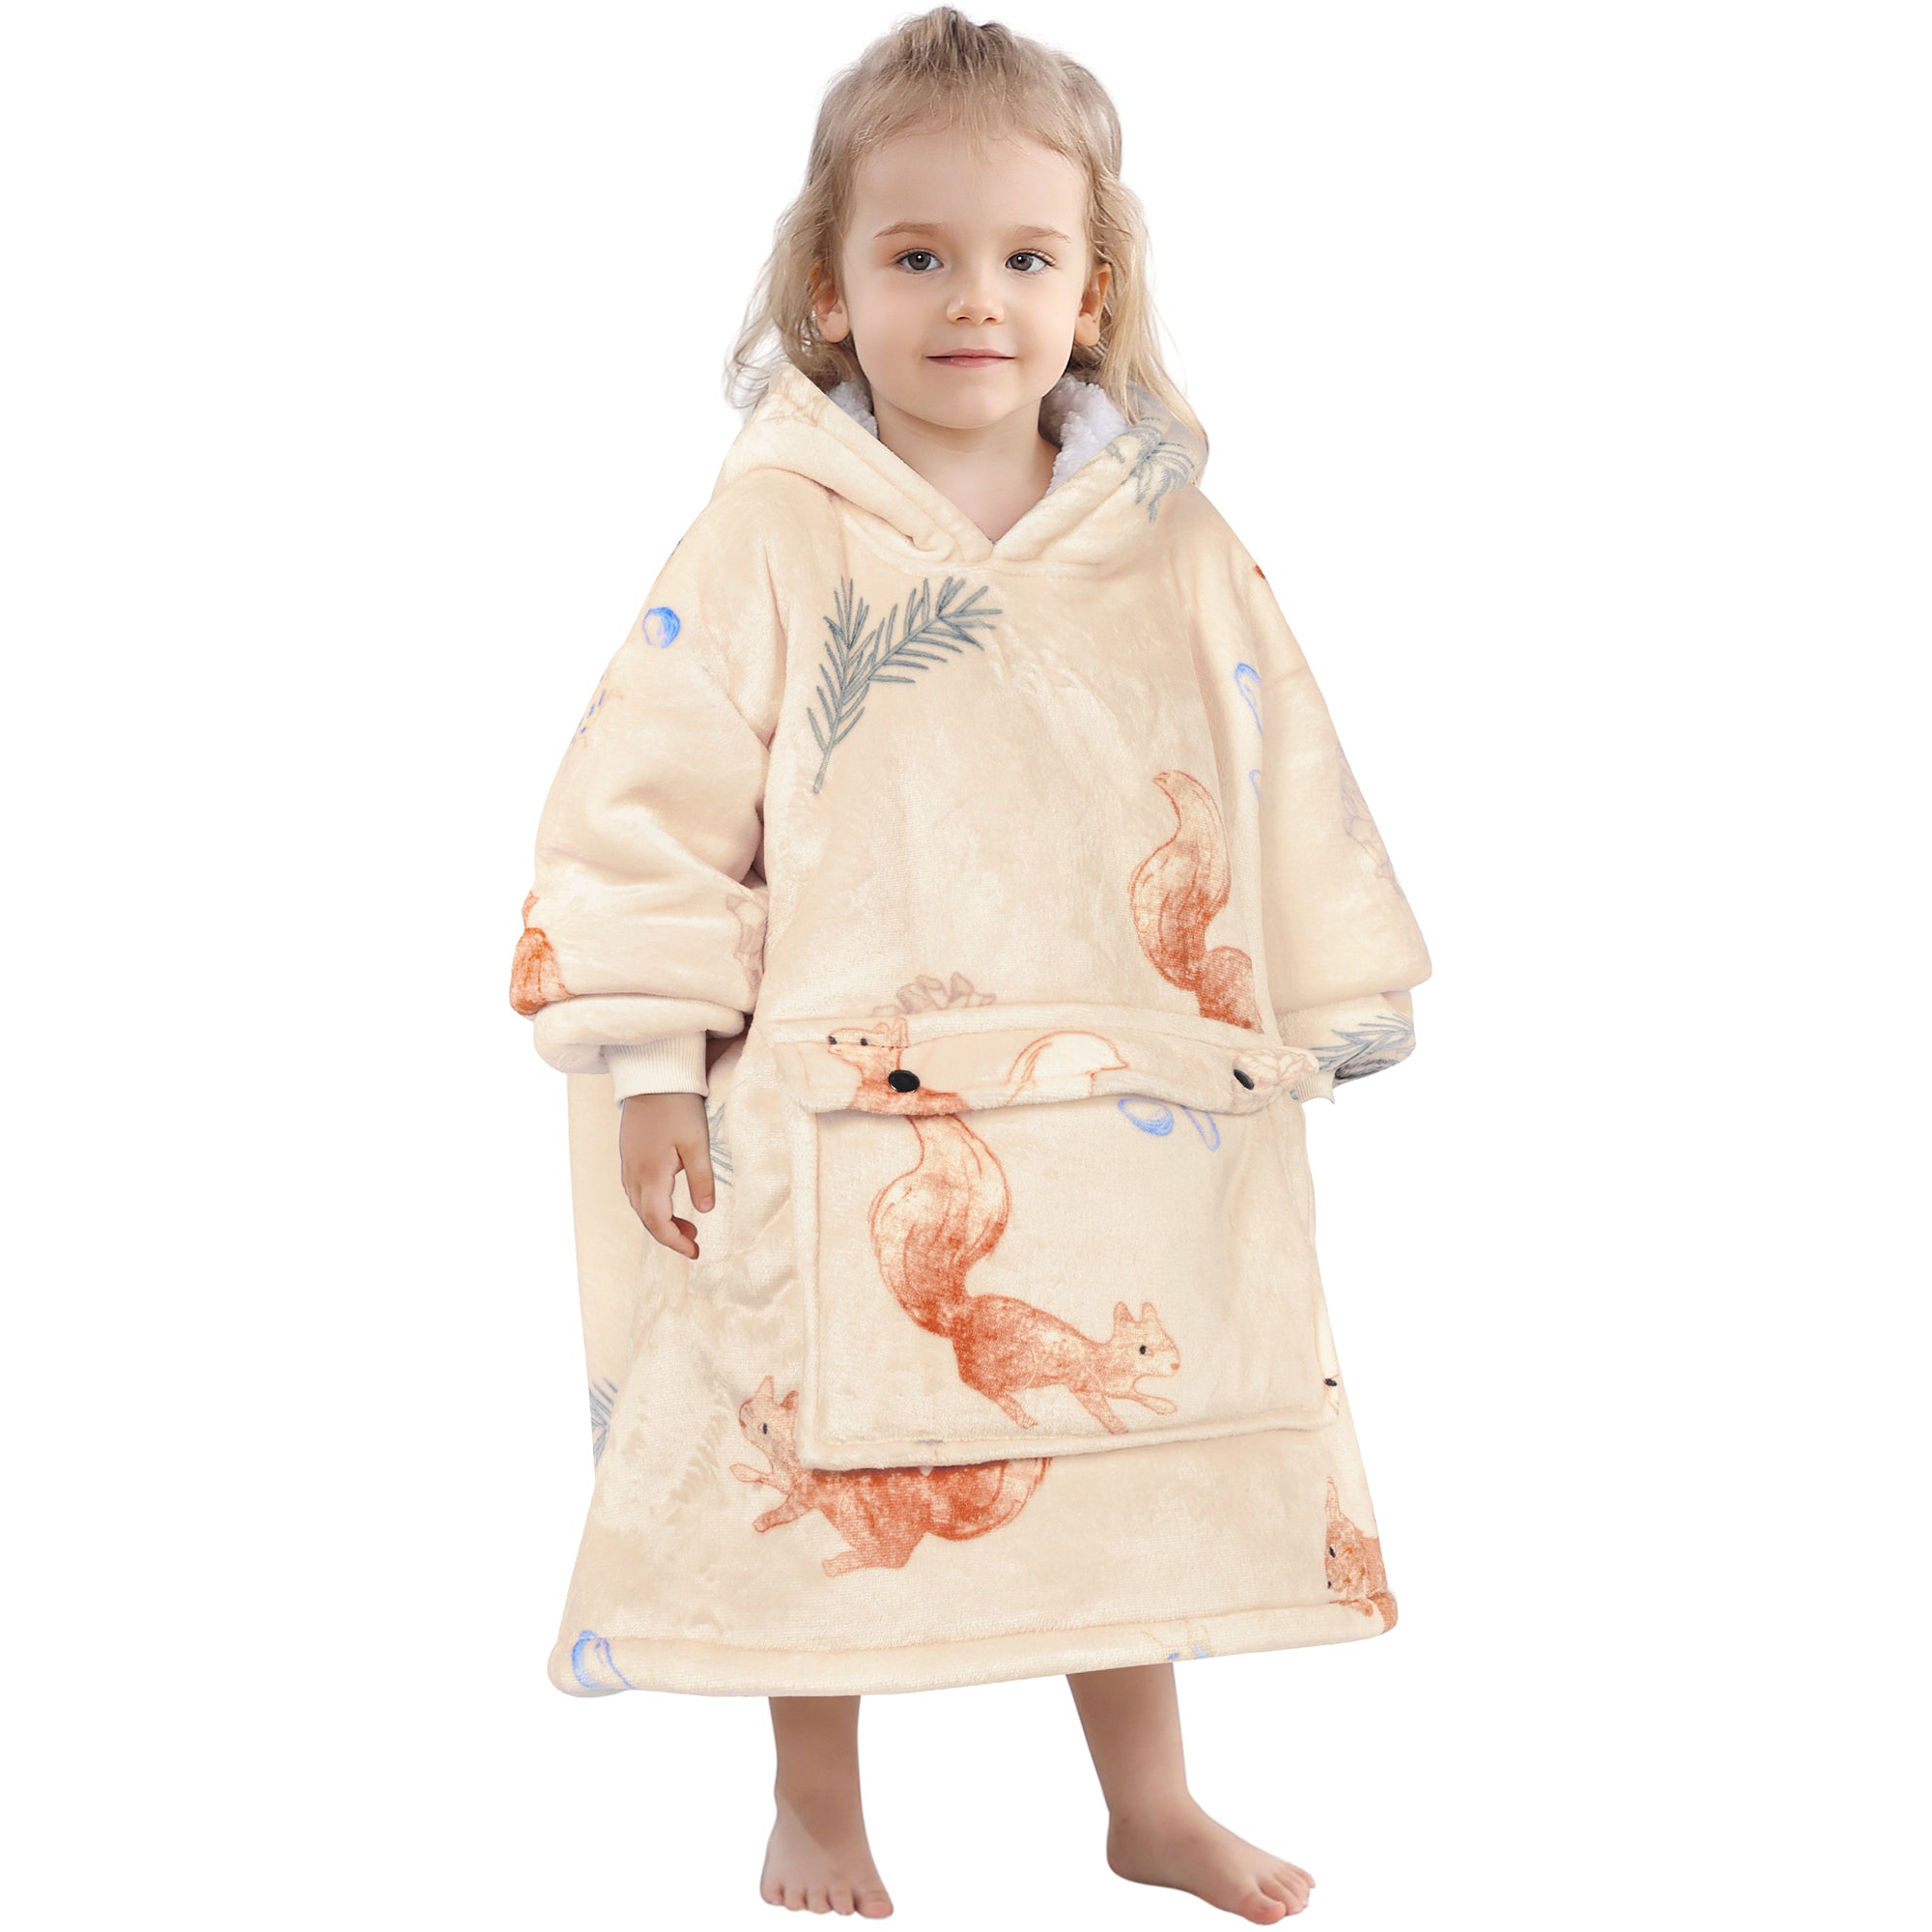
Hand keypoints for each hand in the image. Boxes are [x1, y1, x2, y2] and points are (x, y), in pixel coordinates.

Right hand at [616, 1091, 715, 1258]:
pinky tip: (667, 1201)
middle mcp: (633, 1173)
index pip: (658, 1221)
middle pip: (646, 1218)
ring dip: (660, 1221)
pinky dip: (651, 1205)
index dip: (675, 1241)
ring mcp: (627, 1164)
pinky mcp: (628, 1155)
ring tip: (687, 1226)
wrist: (653, 1075)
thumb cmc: (678, 1106)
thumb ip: (702, 1179)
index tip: (695, 1252)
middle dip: (669, 1234)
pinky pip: (635, 1191)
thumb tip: (705, 1212)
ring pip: (639, 1206)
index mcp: (650, 1174)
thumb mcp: (697, 1143)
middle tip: (695, 1241)